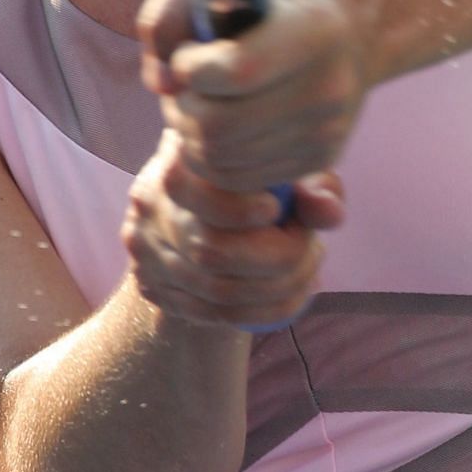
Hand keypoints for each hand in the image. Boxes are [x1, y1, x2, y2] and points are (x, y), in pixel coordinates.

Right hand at [122, 131, 342, 328]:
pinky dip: (260, 313)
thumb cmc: (260, 183)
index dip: (238, 209)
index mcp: (178, 156)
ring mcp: (144, 246)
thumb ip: (315, 187)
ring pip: (216, 292)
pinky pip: (209, 314)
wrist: (205, 211)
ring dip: (278, 292)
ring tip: (309, 272)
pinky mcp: (150, 283)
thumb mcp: (290, 174)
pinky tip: (288, 297)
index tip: (276, 210)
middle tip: (313, 249)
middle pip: (210, 251)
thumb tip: (326, 211)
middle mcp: (150, 200)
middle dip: (279, 261)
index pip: (189, 186)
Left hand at [136, 0, 367, 194]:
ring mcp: (327, 129)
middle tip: (184, 86)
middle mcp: (329, 85)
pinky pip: (237, 180)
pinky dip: (209, 159)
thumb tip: (161, 82)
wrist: (340, 29)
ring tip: (196, 104)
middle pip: (221, 125)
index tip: (188, 55)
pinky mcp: (319, 161)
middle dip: (183, 106)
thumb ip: (167, 16)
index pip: (237, 71)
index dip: (192, 68)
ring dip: (189, 134)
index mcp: (312, 28)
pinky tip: (214, 128)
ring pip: (221, 158)